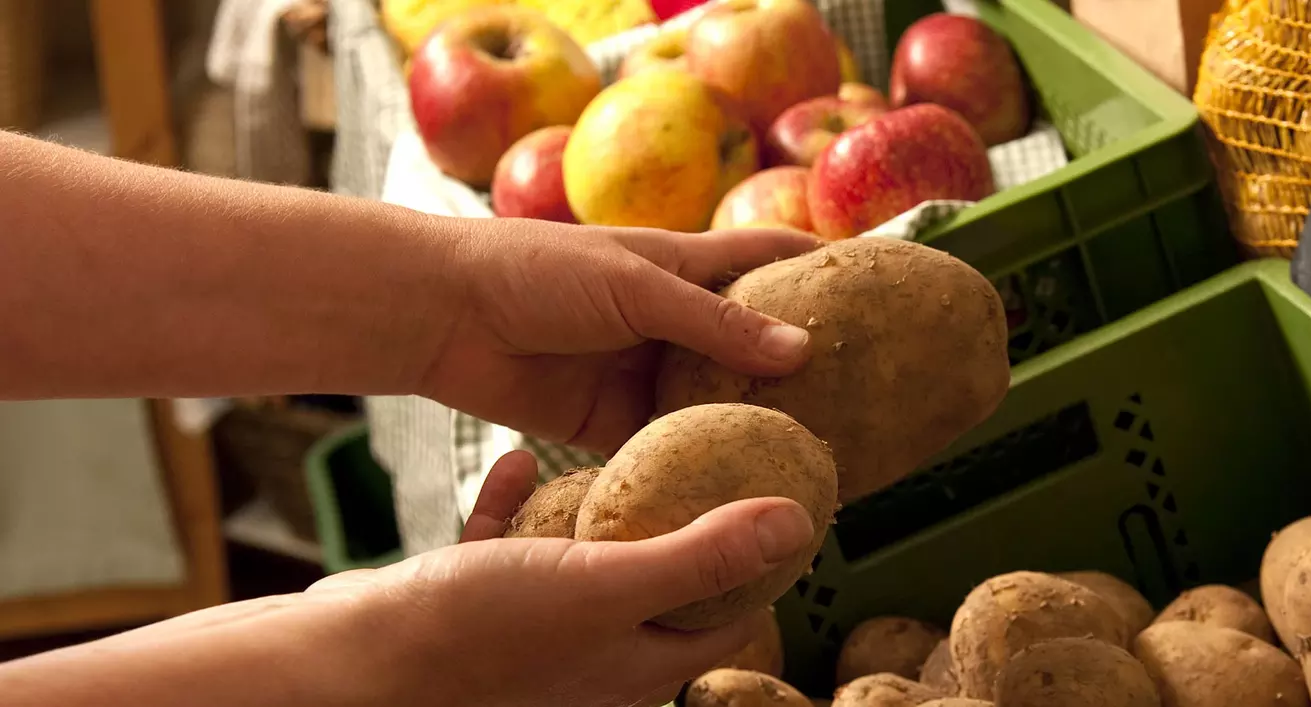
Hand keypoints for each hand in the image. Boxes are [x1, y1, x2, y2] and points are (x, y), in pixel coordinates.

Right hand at [312, 451, 809, 705]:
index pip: (728, 619)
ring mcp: (528, 643)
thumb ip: (701, 556)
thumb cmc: (473, 639)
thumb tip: (796, 525)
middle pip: (657, 590)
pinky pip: (504, 552)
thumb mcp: (607, 585)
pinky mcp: (469, 613)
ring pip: (579, 569)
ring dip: (595, 514)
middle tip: (701, 458)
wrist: (342, 666)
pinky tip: (511, 459)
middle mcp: (590, 664)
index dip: (760, 563)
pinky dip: (512, 507)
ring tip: (615, 456)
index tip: (780, 495)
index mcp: (637, 669)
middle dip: (678, 527)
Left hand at [421, 222, 822, 453]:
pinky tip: (737, 493)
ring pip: (712, 403)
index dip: (818, 269)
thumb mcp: (634, 286)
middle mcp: (668, 321)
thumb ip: (713, 323)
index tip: (878, 292)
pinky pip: (662, 449)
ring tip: (814, 459)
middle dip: (799, 370)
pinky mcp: (607, 424)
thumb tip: (802, 351)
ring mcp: (640, 373)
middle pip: (748, 345)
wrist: (437, 313)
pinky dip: (694, 468)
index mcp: (679, 265)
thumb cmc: (532, 271)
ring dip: (751, 427)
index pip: (765, 258)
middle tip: (862, 404)